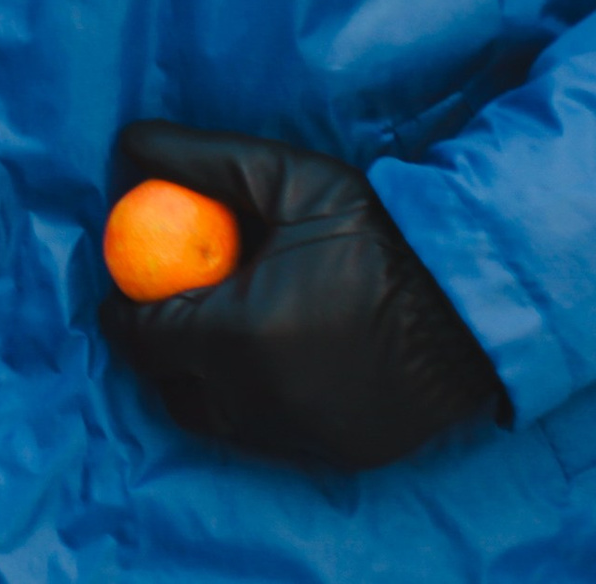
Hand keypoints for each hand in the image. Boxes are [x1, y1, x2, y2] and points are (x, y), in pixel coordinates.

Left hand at [101, 121, 507, 469]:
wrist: (472, 300)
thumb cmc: (376, 232)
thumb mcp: (285, 178)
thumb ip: (201, 159)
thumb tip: (129, 142)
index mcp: (240, 335)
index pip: (145, 338)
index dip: (123, 314)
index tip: (124, 290)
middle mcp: (263, 398)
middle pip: (173, 390)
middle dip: (155, 355)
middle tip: (162, 314)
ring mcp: (302, 435)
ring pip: (217, 421)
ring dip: (198, 385)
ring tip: (208, 336)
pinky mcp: (338, 453)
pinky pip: (268, 436)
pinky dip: (250, 406)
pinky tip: (265, 363)